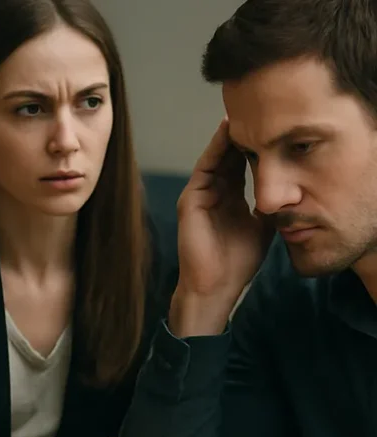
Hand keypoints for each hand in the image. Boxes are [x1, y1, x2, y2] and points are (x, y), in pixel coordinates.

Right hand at [171, 118, 274, 336]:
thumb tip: (289, 186)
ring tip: (245, 112)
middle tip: (259, 108)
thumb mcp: (264, 226)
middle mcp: (214, 193)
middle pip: (229, 155)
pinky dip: (216, 148)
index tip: (274, 125)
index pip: (243, 164)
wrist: (216, 285)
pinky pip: (205, 167)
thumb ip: (271, 204)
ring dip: (229, 135)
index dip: (257, 145)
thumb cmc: (238, 262)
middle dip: (244, 134)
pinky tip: (229, 132)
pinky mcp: (191, 199)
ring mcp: (200, 195)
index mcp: (230, 198)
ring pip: (217, 157)